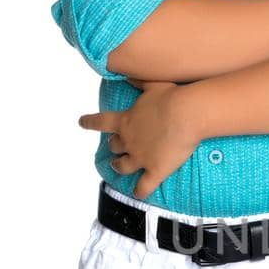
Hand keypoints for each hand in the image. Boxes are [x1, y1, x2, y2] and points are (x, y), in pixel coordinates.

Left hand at [78, 80, 201, 197]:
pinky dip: (140, 191)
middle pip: (114, 146)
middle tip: (116, 146)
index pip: (101, 122)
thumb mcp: (152, 85)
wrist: (186, 115)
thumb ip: (138, 81)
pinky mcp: (155, 170)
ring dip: (120, 167)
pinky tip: (138, 195)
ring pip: (123, 167)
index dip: (90, 122)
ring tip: (119, 167)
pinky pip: (144, 186)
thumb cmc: (171, 97)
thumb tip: (127, 74)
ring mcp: (140, 157)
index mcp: (125, 121)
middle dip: (114, 146)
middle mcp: (128, 141)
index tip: (81, 122)